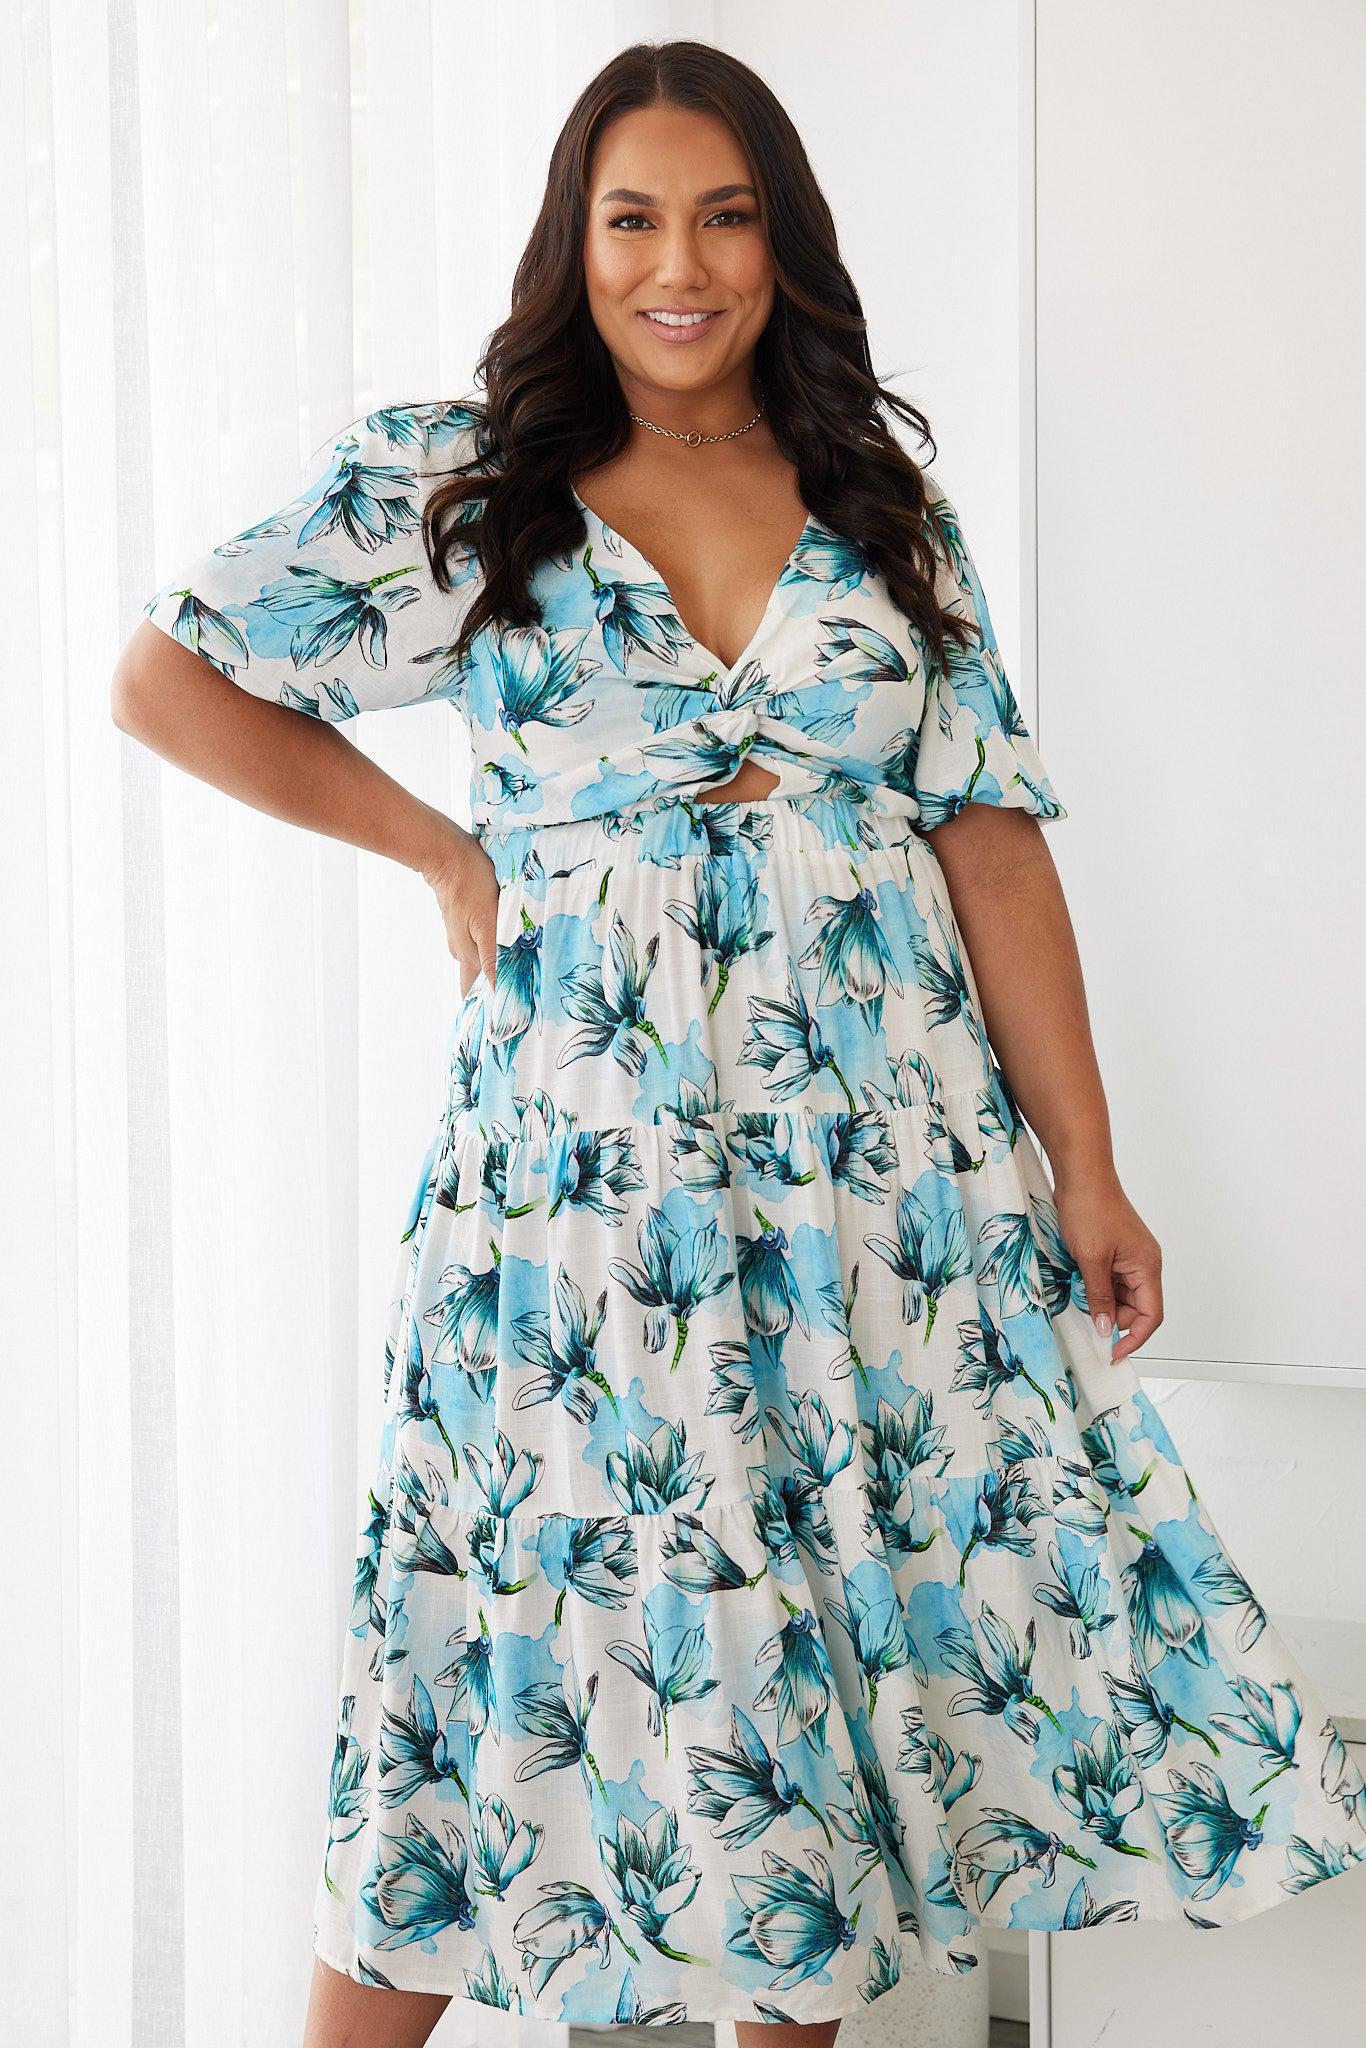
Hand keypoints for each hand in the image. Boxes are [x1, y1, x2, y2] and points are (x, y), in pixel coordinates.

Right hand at [420, 822, 499, 997]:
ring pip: (478, 962)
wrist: (446, 853)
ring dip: (492, 973)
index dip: (487, 1011)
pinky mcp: (465, 919)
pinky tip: (502, 949)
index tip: (501, 1028)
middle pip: (475, 982)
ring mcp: (461, 935)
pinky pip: (479, 943)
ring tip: (512, 983)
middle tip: (511, 1009)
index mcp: (469, 956)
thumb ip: (495, 958)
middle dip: (490, 996)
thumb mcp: (488, 923)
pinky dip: (491, 952)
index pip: (475, 994)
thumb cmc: (471, 885)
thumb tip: (499, 992)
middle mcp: (463, 950)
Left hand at [1052, 1162, 1162, 1366]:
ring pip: (1119, 1295)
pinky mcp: (1114, 1252)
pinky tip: (1076, 1285)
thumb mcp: (1091, 1259)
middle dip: (1111, 1318)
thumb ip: (1099, 1297)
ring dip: (1100, 1302)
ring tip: (1076, 1296)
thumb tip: (1106, 1328)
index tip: (1112, 1352)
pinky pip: (1109, 1281)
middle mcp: (1144, 1264)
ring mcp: (1129, 1258)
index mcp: (1147, 1267)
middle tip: (1084, 1319)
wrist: (1080, 1176)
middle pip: (1134, 1308)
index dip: (1134, 1338)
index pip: (1151, 1315)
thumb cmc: (1090, 1209)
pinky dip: (1094, 1288)